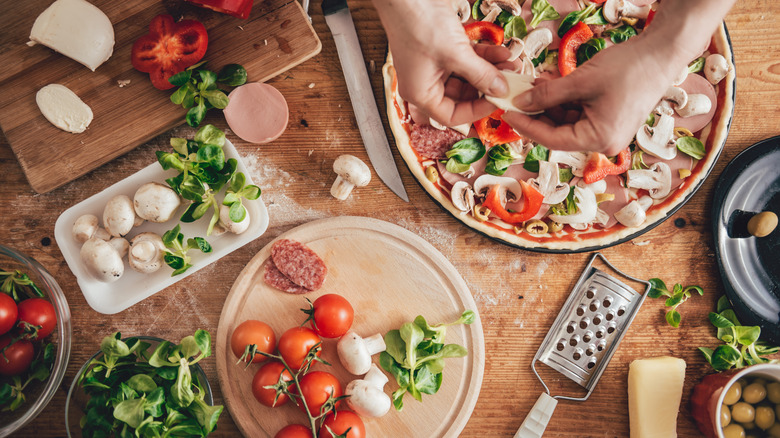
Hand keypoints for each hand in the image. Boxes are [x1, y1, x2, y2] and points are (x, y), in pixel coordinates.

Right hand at [377, 0, 508, 125]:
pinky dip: (483, 56)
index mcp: (421, 93)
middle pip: (462, 96)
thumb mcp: (456, 54)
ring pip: (467, 76)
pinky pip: (465, 60)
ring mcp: (434, 65)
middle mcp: (426, 83)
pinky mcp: (441, 48)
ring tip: (511, 64)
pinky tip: (501, 52)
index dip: (477, 111)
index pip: (452, 116)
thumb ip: (481, 75)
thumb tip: (501, 90)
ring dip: (489, 70)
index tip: (500, 100)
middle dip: (488, 87)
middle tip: (511, 81)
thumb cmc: (420, 25)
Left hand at [501, 36, 682, 155]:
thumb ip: (547, 95)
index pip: (552, 139)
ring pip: (567, 122)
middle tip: (514, 99)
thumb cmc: (628, 68)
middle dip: (536, 113)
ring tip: (531, 86)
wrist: (662, 53)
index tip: (507, 113)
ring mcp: (607, 132)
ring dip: (548, 105)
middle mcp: (604, 142)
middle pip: (558, 132)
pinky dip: (563, 102)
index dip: (526, 125)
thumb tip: (520, 103)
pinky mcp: (608, 120)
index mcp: (599, 139)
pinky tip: (548, 86)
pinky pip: (578, 114)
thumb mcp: (580, 81)